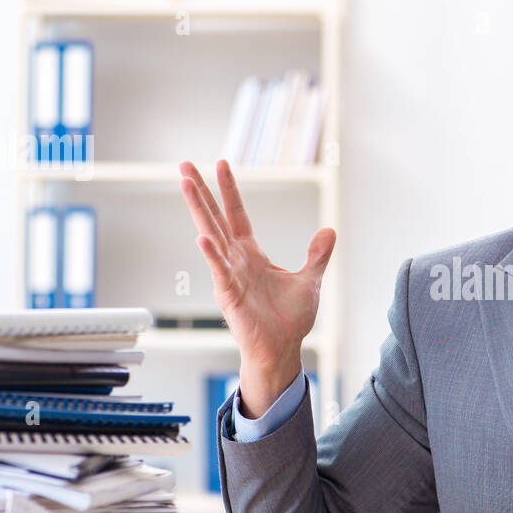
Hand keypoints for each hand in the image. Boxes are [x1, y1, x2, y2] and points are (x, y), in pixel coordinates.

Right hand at [178, 159, 335, 414]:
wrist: (283, 349)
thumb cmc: (289, 319)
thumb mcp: (309, 280)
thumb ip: (317, 255)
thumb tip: (328, 230)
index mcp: (252, 254)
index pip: (237, 215)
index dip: (230, 191)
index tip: (221, 163)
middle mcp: (236, 260)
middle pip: (215, 218)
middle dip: (201, 192)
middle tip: (184, 164)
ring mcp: (230, 275)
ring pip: (211, 236)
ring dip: (199, 210)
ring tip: (186, 184)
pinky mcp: (230, 295)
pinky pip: (220, 272)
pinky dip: (212, 255)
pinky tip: (202, 238)